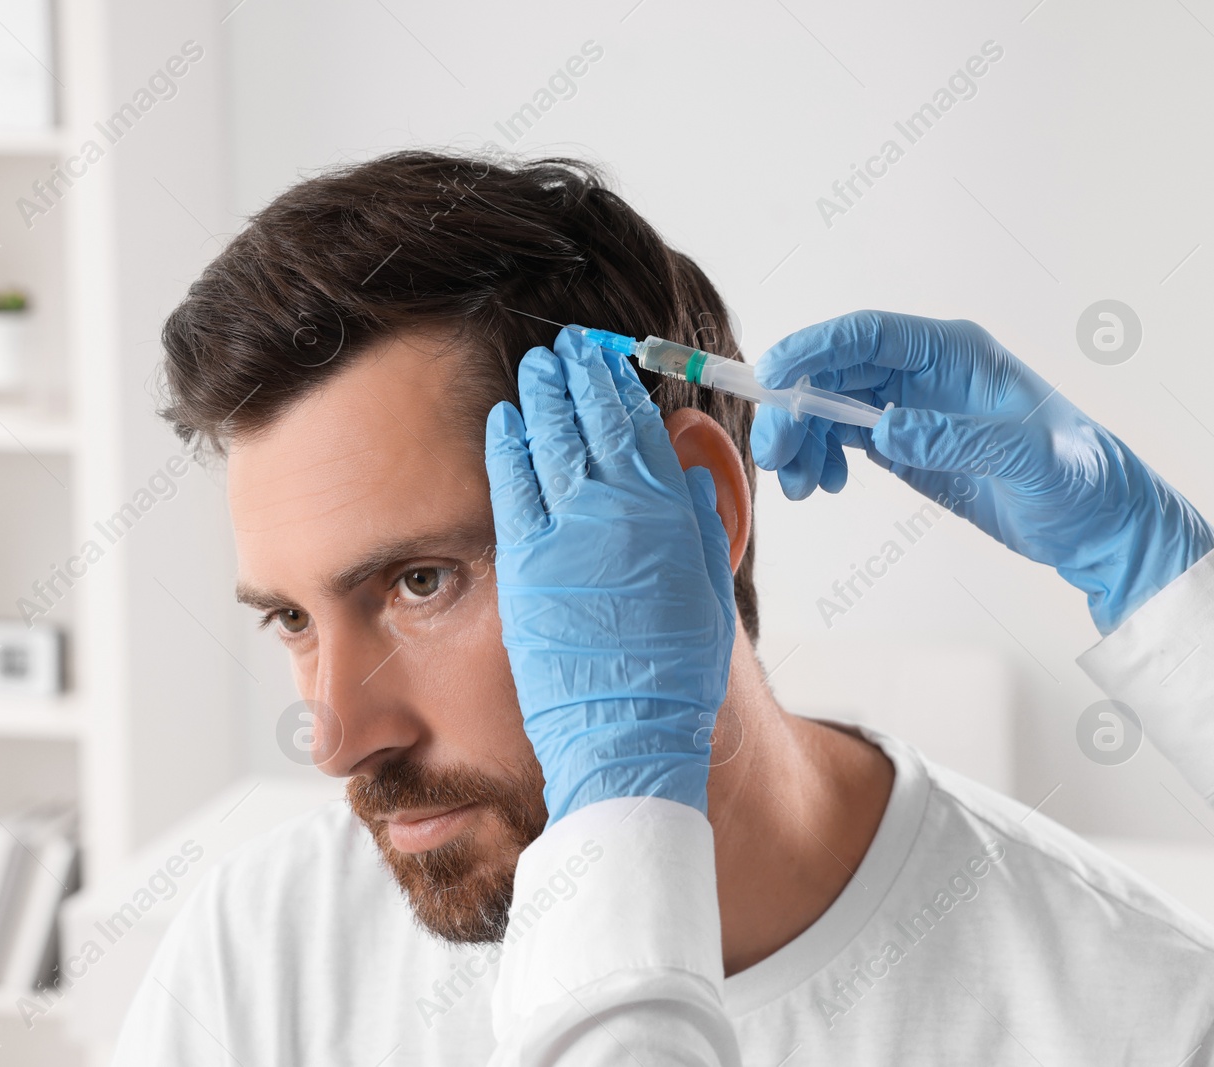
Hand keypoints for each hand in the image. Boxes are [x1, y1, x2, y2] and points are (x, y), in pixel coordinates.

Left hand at [485, 327, 736, 823]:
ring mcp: (563, 537)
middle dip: (575, 380)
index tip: (605, 359)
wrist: (628, 733)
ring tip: (537, 369)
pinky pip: (511, 489)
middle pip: (589, 425)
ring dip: (541, 400)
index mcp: (665, 514)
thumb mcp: (709, 586)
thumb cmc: (677, 671)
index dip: (617, 387)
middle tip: (563, 350)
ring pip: (548, 446)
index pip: (637, 428)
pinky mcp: (524, 565)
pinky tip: (504, 420)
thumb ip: (697, 515)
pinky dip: (508, 447)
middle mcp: (613, 514)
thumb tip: (686, 455)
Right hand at [750, 310, 1213, 633]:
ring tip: (800, 485)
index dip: (813, 349)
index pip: (867, 334)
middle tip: (775, 454)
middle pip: (834, 370)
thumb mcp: (1029, 459)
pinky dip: (821, 456)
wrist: (1100, 523)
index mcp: (954, 352)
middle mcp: (925, 372)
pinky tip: (824, 484)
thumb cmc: (1082, 479)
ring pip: (830, 404)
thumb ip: (957, 439)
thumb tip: (886, 430)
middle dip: (795, 407)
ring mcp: (913, 407)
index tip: (771, 378)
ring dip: (802, 438)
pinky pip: (844, 436)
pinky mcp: (907, 443)